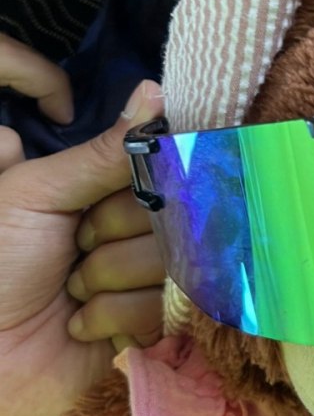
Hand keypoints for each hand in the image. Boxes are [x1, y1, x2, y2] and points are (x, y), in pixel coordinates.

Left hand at [0, 39, 163, 415]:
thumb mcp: (38, 194)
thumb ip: (104, 152)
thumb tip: (154, 90)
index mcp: (106, 191)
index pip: (163, 169)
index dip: (137, 186)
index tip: (97, 203)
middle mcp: (132, 229)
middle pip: (172, 217)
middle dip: (112, 238)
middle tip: (70, 251)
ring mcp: (144, 278)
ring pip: (168, 263)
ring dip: (107, 282)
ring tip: (70, 293)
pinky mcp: (149, 324)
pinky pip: (161, 307)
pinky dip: (112, 317)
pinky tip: (80, 325)